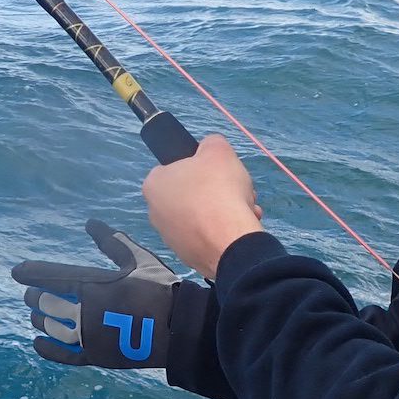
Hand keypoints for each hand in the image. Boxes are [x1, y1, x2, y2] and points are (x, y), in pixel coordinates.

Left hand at [12, 220, 178, 368]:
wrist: (177, 327)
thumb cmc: (158, 288)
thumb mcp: (137, 258)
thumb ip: (111, 241)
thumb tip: (90, 223)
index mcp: (92, 285)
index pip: (50, 277)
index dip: (30, 273)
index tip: (17, 272)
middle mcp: (83, 311)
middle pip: (47, 303)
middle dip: (36, 296)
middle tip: (32, 294)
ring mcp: (88, 337)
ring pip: (51, 327)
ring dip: (40, 318)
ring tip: (36, 314)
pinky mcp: (95, 356)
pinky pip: (63, 355)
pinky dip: (46, 349)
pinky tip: (37, 342)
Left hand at [142, 134, 263, 279]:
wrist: (230, 242)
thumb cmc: (219, 191)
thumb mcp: (218, 150)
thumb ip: (211, 143)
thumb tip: (209, 147)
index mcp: (154, 184)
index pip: (174, 167)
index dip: (199, 165)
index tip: (217, 170)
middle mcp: (155, 212)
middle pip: (191, 193)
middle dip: (215, 191)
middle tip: (235, 190)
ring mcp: (170, 238)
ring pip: (202, 216)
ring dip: (223, 211)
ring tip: (243, 210)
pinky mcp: (187, 256)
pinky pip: (207, 237)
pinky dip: (223, 232)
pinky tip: (239, 229)